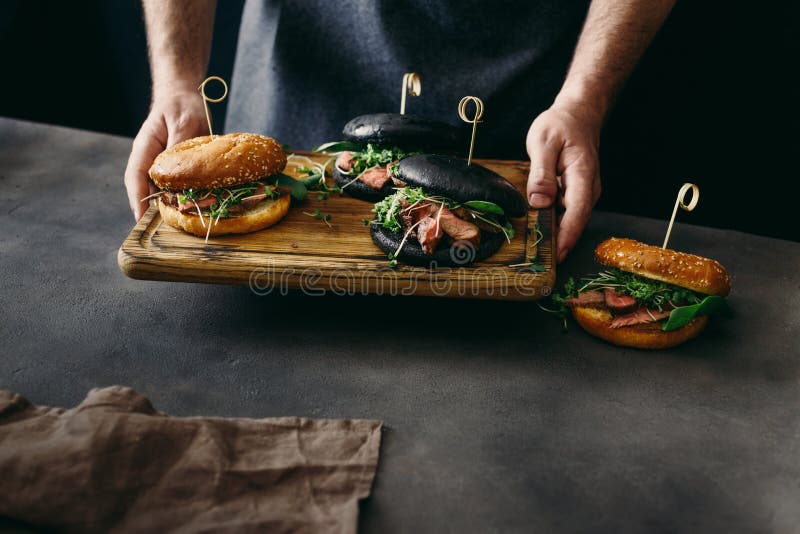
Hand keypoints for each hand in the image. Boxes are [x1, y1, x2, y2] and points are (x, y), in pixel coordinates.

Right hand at [124, 87, 207, 219]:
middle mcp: (149, 159)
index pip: (135, 177)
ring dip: (165, 206)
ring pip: (159, 190)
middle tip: (159, 230)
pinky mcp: (174, 167)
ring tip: (174, 225)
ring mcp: (160, 163)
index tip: (140, 218)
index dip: (137, 200)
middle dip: (149, 210)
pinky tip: (189, 208)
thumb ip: (177, 145)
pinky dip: (180, 198)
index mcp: (145, 148)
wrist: (185, 96)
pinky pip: (174, 186)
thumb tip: (173, 170)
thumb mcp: (182, 122)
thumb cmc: (181, 106)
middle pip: (144, 189)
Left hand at [525, 100, 601, 262]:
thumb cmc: (560, 125)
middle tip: (541, 264)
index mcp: (582, 175)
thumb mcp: (543, 143)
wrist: (577, 115)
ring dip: (557, 236)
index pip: (577, 212)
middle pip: (576, 222)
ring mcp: (584, 192)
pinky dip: (555, 224)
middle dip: (561, 244)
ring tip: (538, 254)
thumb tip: (539, 203)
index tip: (557, 256)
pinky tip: (539, 232)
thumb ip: (541, 174)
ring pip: (572, 219)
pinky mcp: (576, 193)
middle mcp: (588, 188)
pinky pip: (567, 212)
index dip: (567, 236)